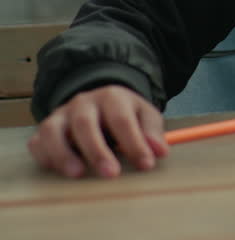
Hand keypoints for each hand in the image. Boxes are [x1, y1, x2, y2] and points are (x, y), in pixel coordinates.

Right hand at [27, 85, 167, 178]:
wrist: (100, 103)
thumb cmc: (125, 114)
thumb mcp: (145, 116)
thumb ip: (153, 132)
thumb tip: (160, 151)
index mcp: (112, 97)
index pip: (122, 119)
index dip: (134, 143)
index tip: (146, 165)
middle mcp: (83, 103)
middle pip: (85, 124)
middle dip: (97, 151)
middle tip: (111, 174)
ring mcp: (60, 115)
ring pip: (53, 131)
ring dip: (64, 154)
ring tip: (78, 174)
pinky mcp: (44, 130)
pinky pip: (37, 143)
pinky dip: (45, 157)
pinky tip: (60, 170)